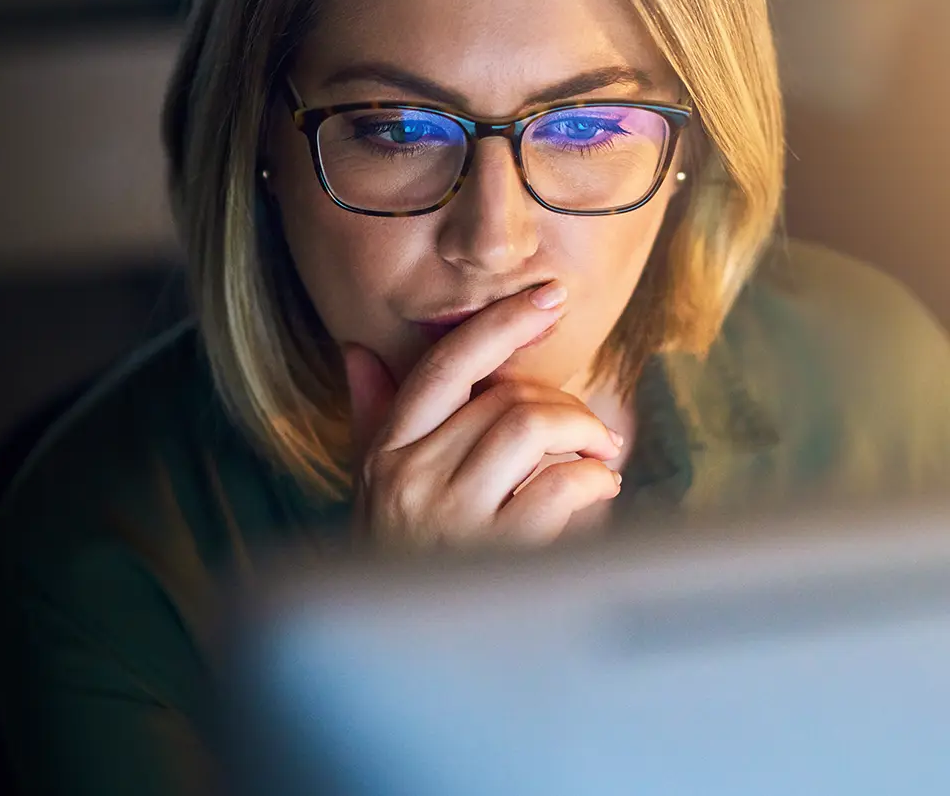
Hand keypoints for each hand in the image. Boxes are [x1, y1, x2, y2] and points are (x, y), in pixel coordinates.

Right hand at [343, 282, 622, 548]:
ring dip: (584, 434)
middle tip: (588, 431)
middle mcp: (410, 477)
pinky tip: (598, 492)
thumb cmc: (395, 564)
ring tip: (598, 458)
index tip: (548, 298)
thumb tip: (357, 352)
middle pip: (503, 397)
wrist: (401, 657)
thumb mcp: (370, 489)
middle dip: (562, 404)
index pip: (444, 365)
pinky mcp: (494, 555)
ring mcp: (451, 517)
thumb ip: (372, 419)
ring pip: (532, 428)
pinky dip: (594, 481)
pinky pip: (560, 485)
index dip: (501, 323)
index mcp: (384, 452)